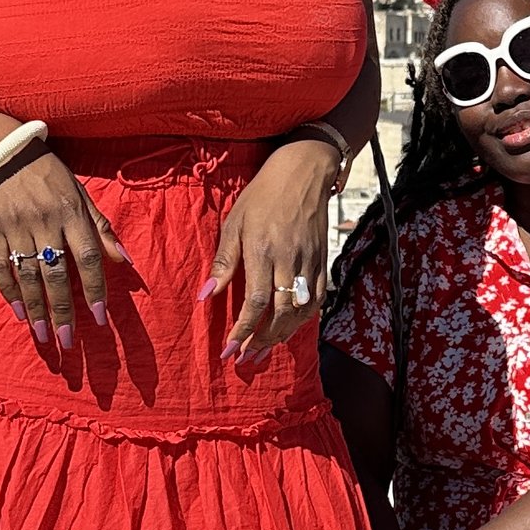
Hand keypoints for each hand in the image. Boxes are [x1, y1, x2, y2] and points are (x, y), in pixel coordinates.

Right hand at [0, 145, 130, 350]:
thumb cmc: (47, 176)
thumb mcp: (79, 194)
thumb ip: (100, 227)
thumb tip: (125, 259)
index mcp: (71, 212)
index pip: (87, 256)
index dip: (94, 288)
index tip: (99, 317)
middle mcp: (44, 221)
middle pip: (56, 273)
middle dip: (63, 310)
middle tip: (68, 340)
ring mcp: (15, 227)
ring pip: (29, 275)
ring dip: (37, 308)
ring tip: (45, 335)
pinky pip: (1, 267)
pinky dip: (9, 291)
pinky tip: (19, 312)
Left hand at [203, 134, 345, 363]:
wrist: (303, 173)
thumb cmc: (262, 195)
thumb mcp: (234, 222)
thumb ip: (224, 261)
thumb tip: (206, 294)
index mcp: (263, 251)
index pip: (255, 302)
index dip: (243, 330)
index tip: (230, 349)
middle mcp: (289, 260)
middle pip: (280, 313)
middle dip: (262, 340)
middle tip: (246, 357)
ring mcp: (310, 262)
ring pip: (301, 310)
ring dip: (283, 335)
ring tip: (265, 348)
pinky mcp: (323, 260)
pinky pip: (318, 298)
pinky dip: (305, 318)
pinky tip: (291, 327)